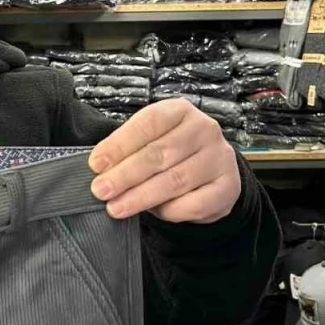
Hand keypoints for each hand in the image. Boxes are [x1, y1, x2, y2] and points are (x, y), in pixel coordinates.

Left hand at [87, 98, 240, 224]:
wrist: (210, 175)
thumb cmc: (171, 155)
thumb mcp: (150, 142)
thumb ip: (128, 150)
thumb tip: (99, 169)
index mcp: (180, 111)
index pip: (148, 123)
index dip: (119, 144)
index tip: (96, 164)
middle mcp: (204, 130)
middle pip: (159, 153)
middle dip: (125, 175)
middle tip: (100, 190)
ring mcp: (219, 158)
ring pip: (175, 180)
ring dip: (141, 196)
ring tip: (115, 207)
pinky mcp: (228, 187)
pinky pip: (195, 203)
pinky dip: (170, 211)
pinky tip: (153, 213)